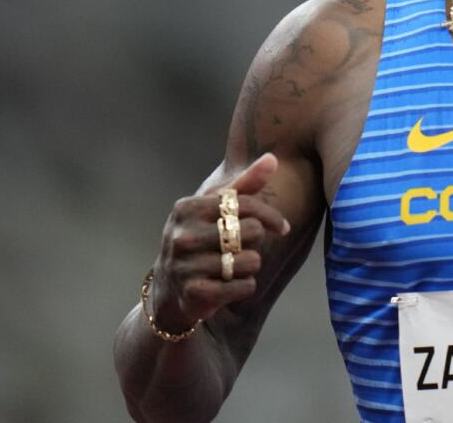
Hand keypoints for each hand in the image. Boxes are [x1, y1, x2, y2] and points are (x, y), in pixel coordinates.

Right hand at [149, 154, 291, 332]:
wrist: (170, 288)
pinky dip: (245, 287)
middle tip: (241, 248)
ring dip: (250, 266)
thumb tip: (272, 159)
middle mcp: (183, 235)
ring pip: (251, 261)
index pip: (244, 204)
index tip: (283, 227)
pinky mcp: (195, 293)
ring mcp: (185, 266)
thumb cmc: (201, 240)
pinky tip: (230, 284)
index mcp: (187, 208)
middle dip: (255, 242)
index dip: (271, 216)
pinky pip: (243, 287)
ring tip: (231, 267)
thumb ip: (244, 185)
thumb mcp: (216, 209)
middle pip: (252, 232)